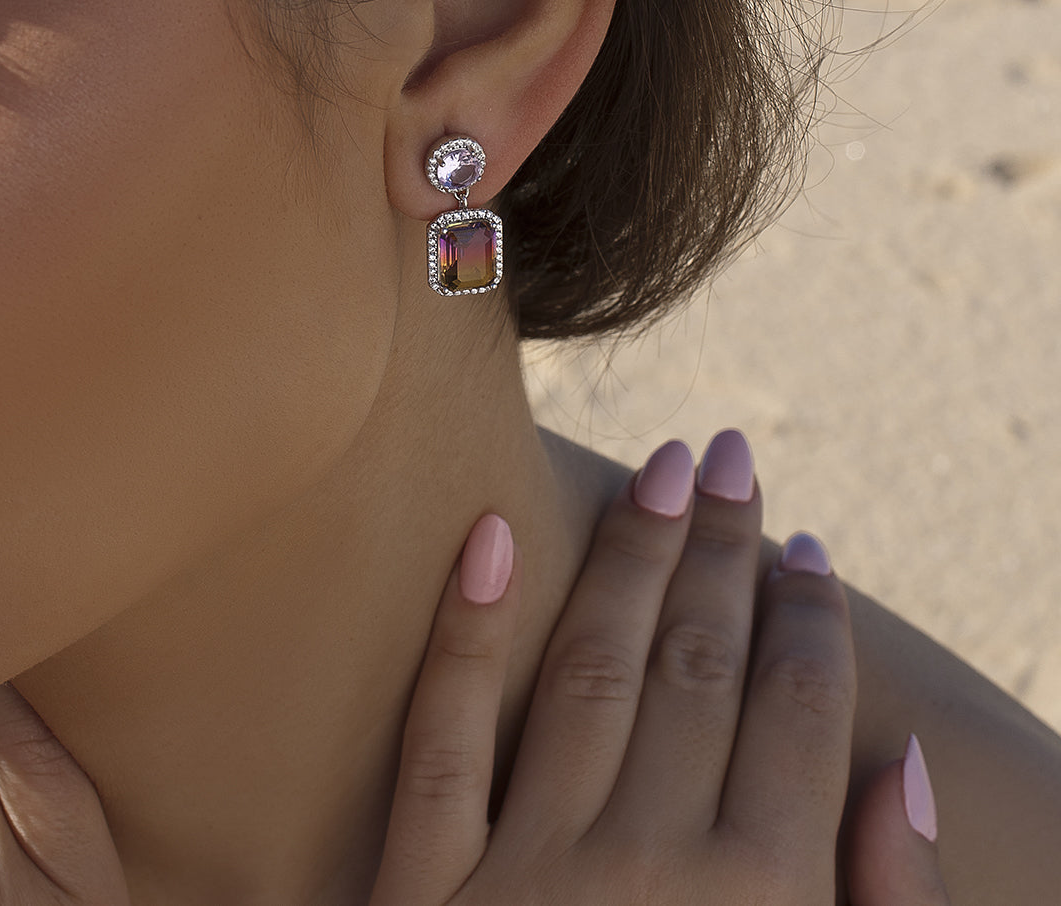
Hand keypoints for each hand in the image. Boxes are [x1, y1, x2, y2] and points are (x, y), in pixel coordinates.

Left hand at [370, 428, 951, 904]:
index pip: (794, 715)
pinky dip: (463, 635)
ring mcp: (523, 873)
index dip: (808, 620)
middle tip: (734, 458)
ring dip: (630, 559)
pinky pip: (438, 741)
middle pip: (701, 667)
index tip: (810, 549)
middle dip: (724, 551)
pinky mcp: (417, 893)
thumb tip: (903, 773)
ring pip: (590, 671)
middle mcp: (645, 871)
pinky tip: (488, 532)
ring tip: (661, 469)